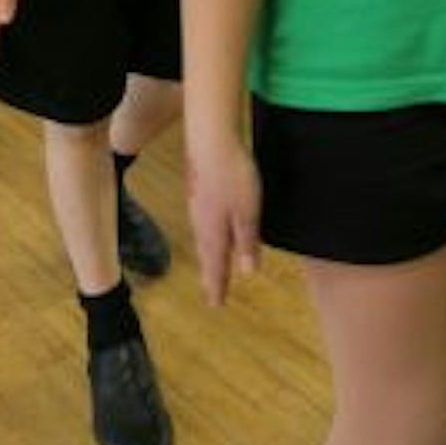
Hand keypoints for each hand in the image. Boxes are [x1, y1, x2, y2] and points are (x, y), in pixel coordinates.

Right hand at [187, 136, 262, 307]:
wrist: (211, 140)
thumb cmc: (233, 176)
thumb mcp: (248, 213)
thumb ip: (247, 242)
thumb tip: (248, 271)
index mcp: (214, 231)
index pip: (216, 266)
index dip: (217, 285)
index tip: (216, 304)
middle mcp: (201, 222)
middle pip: (207, 254)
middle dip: (210, 274)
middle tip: (211, 292)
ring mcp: (197, 205)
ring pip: (202, 237)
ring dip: (207, 255)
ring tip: (210, 265)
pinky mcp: (198, 189)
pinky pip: (202, 221)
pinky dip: (206, 234)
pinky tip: (209, 229)